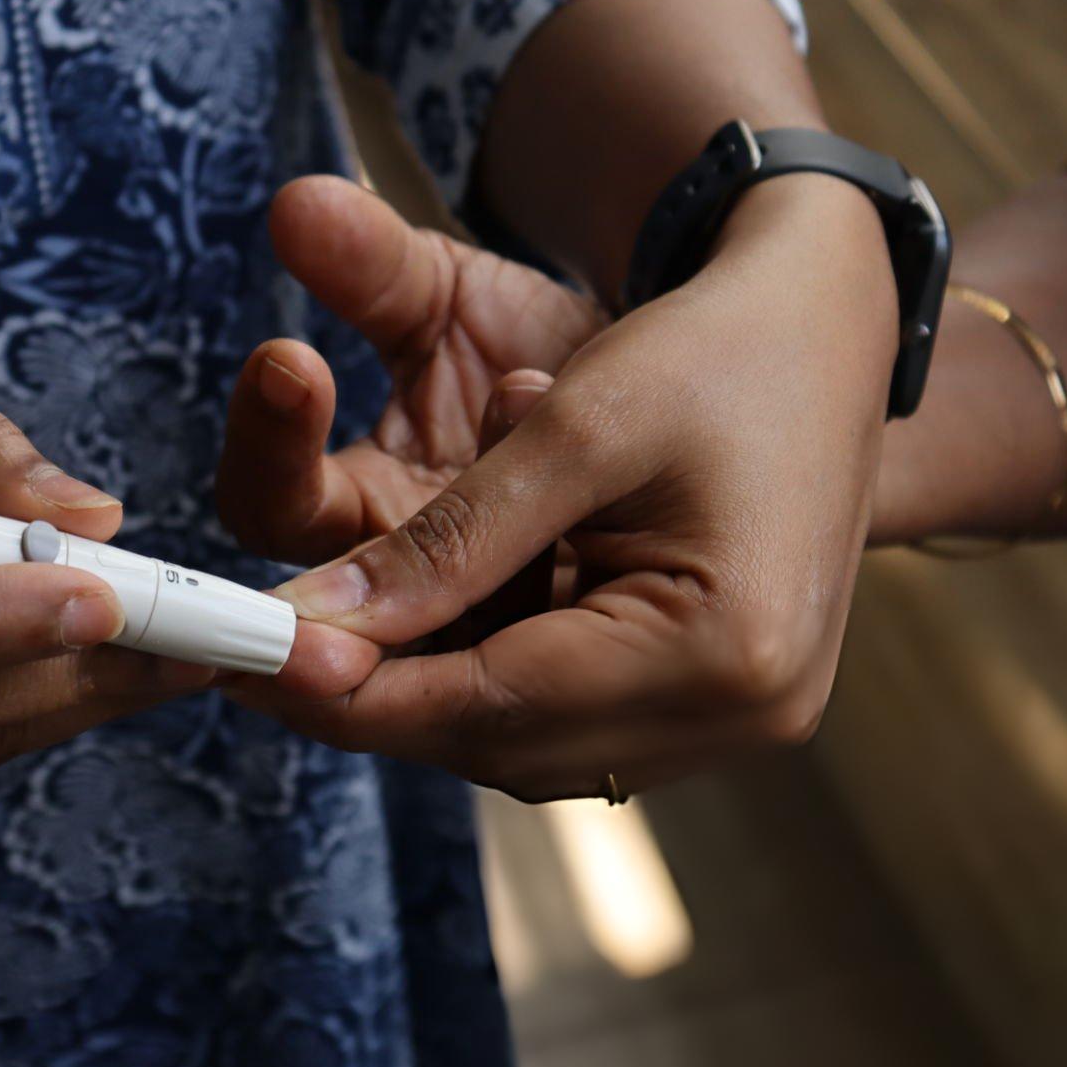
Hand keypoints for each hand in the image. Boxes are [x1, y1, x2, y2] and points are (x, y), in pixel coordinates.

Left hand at [239, 175, 900, 801]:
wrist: (830, 326)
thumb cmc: (715, 348)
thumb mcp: (574, 423)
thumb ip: (446, 538)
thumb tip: (310, 624)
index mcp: (725, 650)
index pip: (491, 707)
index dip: (350, 690)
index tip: (235, 657)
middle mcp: (738, 713)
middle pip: (499, 741)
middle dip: (366, 691)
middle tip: (245, 646)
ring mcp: (730, 717)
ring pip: (517, 737)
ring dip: (415, 680)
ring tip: (316, 628)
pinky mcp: (707, 696)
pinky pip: (555, 711)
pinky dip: (472, 665)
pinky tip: (416, 615)